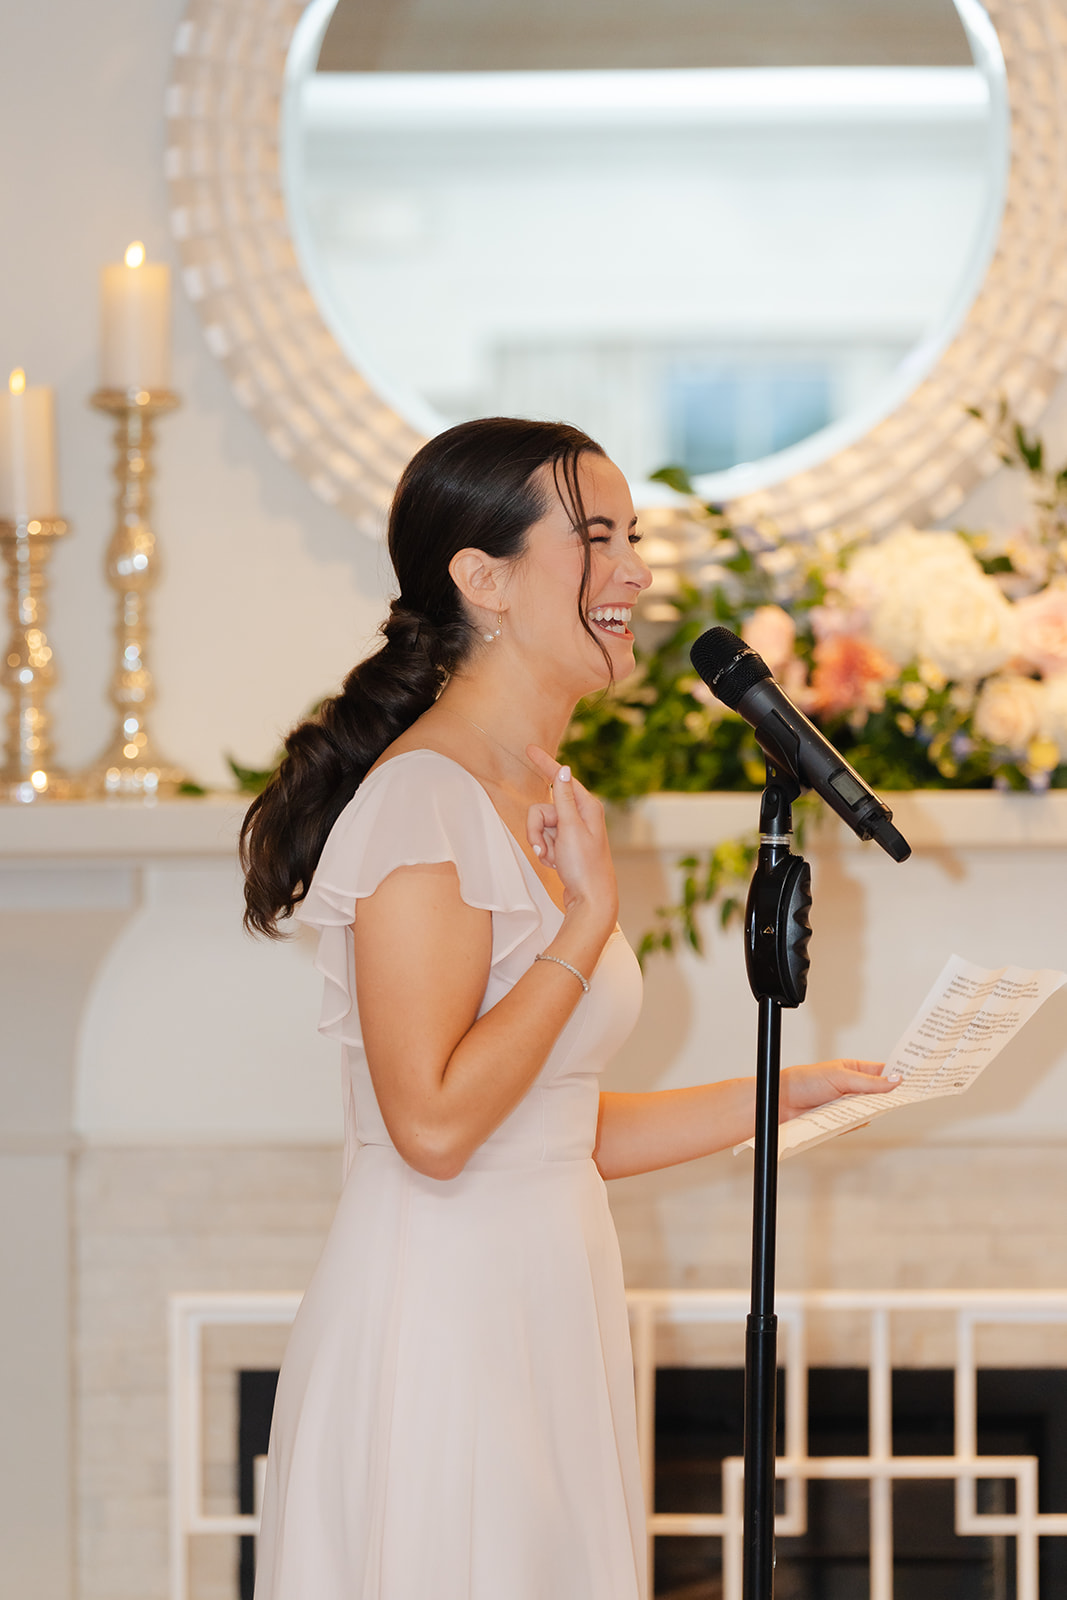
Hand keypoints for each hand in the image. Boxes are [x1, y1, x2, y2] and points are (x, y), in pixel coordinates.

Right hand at [525, 747, 617, 927]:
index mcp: (587, 806)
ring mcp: (572, 831)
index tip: (529, 749)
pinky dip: (545, 851)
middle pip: (543, 808)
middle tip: (543, 848)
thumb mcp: (571, 829)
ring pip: (541, 825)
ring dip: (540, 842)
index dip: (544, 764)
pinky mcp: (566, 845)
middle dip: (537, 828)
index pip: (560, 779)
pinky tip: (554, 863)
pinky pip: (545, 839)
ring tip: (550, 859)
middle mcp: (580, 815)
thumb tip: (563, 769)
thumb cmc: (584, 866)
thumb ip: (564, 798)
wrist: (590, 899)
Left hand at [779, 1059, 900, 1122]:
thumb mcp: (841, 1077)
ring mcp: (846, 1106)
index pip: (882, 1072)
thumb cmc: (805, 1081)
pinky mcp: (840, 1123)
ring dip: (874, 1110)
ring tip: (880, 1108)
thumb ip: (869, 1082)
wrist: (780, 1102)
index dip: (898, 1075)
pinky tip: (860, 1121)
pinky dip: (860, 1123)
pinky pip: (857, 1125)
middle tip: (908, 1097)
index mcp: (854, 1070)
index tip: (916, 1078)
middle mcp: (852, 1088)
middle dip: (890, 1095)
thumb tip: (896, 1081)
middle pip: (879, 1093)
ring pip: (870, 1111)